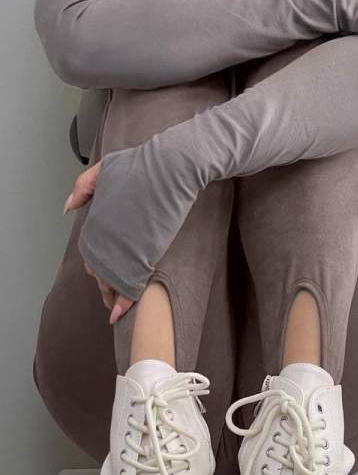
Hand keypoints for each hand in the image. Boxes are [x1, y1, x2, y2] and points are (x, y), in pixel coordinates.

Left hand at [63, 160, 135, 324]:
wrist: (171, 168)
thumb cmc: (142, 164)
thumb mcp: (105, 168)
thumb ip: (82, 187)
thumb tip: (68, 208)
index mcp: (94, 221)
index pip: (89, 251)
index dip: (96, 263)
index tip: (102, 271)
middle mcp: (103, 238)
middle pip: (98, 269)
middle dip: (103, 283)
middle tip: (110, 293)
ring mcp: (122, 248)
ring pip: (111, 280)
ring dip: (112, 295)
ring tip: (117, 305)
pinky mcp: (143, 255)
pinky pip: (130, 284)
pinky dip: (126, 300)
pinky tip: (124, 309)